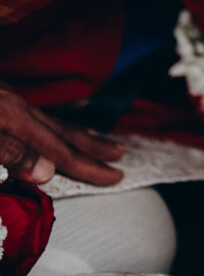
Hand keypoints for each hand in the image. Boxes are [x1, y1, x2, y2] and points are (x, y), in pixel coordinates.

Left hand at [0, 84, 124, 186]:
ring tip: (94, 138)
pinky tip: (55, 119)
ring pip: (50, 120)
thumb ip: (10, 150)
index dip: (87, 165)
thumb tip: (47, 171)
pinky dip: (53, 120)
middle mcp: (18, 107)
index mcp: (15, 117)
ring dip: (75, 133)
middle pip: (63, 130)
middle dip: (93, 144)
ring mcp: (7, 99)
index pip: (59, 148)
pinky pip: (35, 111)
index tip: (115, 176)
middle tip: (120, 153)